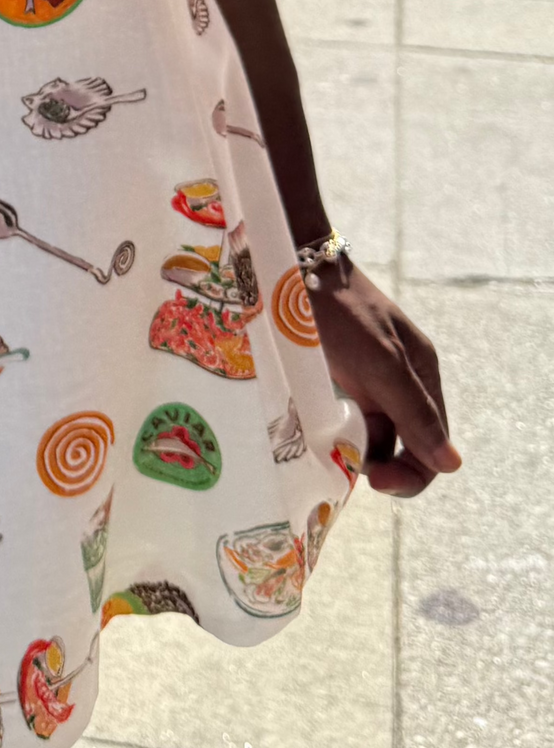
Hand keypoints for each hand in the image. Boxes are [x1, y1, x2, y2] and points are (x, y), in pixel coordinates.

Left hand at [309, 259, 460, 497]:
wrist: (297, 266)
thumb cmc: (341, 311)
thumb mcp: (380, 362)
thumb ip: (412, 410)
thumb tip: (450, 464)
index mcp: (423, 375)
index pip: (433, 445)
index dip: (411, 473)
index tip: (375, 480)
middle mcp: (403, 381)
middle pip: (406, 444)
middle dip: (386, 466)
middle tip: (352, 475)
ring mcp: (372, 379)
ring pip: (375, 435)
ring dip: (359, 453)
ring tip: (331, 456)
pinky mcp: (342, 376)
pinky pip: (351, 419)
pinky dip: (340, 435)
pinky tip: (321, 439)